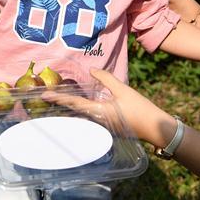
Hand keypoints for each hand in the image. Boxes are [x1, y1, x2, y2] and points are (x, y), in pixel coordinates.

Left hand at [43, 68, 169, 145]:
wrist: (156, 129)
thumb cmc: (140, 108)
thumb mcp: (123, 89)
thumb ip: (106, 78)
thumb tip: (92, 70)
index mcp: (99, 112)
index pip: (74, 104)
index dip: (58, 99)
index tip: (44, 95)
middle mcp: (97, 122)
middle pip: (74, 113)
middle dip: (60, 105)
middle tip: (46, 97)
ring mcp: (101, 128)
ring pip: (80, 117)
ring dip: (69, 109)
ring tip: (57, 101)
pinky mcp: (107, 129)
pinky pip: (89, 120)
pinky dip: (80, 113)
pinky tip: (77, 108)